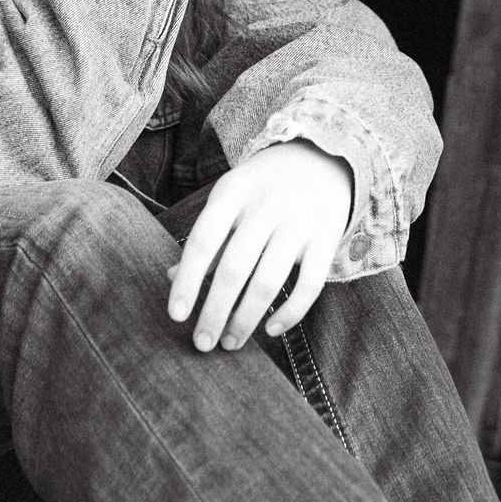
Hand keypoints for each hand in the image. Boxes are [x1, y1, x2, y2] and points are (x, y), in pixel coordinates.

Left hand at [166, 141, 352, 350]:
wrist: (321, 156)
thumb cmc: (262, 187)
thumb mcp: (230, 198)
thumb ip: (207, 237)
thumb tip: (173, 278)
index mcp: (232, 191)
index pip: (203, 239)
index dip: (187, 278)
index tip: (176, 315)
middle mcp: (265, 206)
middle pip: (234, 267)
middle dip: (215, 311)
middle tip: (202, 344)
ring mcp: (298, 222)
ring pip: (268, 281)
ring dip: (246, 318)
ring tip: (230, 343)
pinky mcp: (327, 238)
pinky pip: (310, 285)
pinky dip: (291, 313)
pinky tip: (271, 329)